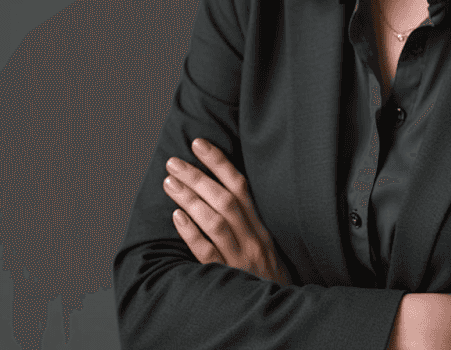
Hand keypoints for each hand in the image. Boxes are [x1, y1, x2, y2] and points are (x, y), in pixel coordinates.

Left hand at [164, 137, 293, 285]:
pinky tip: (177, 217)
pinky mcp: (227, 276)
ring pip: (215, 223)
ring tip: (169, 183)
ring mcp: (239, 258)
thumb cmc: (268, 272)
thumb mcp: (265, 241)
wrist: (280, 307)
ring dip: (191, 199)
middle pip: (225, 200)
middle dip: (198, 177)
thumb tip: (218, 186)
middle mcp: (252, 238)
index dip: (219, 163)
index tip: (198, 144)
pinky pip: (207, 253)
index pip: (240, 186)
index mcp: (261, 226)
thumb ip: (247, 219)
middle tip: (174, 162)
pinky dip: (192, 233)